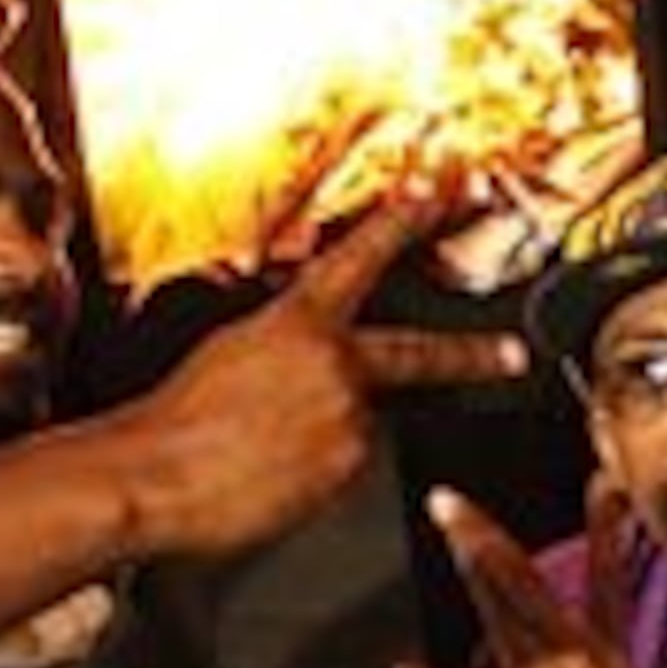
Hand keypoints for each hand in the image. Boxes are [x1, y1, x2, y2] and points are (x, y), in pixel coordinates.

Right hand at [117, 192, 525, 560]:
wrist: (154, 478)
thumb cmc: (171, 422)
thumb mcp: (229, 356)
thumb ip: (285, 351)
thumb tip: (313, 367)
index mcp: (297, 324)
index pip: (358, 257)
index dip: (400, 221)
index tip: (435, 188)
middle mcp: (335, 367)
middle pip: (420, 356)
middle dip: (474, 355)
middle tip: (513, 356)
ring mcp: (348, 421)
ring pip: (360, 428)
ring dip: (326, 440)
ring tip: (262, 454)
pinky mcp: (347, 472)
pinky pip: (343, 470)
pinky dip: (315, 475)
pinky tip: (270, 479)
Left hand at [395, 485, 666, 667]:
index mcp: (607, 652)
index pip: (608, 576)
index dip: (605, 527)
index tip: (600, 483)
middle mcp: (577, 654)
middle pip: (523, 578)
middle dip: (482, 534)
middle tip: (449, 498)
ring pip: (494, 608)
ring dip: (466, 562)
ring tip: (444, 525)